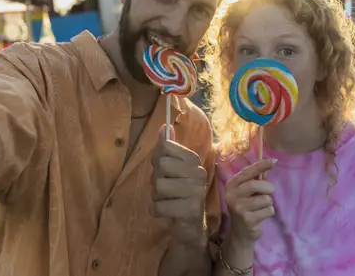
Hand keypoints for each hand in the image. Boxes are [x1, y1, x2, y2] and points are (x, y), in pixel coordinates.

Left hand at [151, 125, 207, 244]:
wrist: (191, 226)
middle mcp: (198, 172)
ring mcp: (196, 191)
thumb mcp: (173, 168)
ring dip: (156, 196)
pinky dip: (156, 210)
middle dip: (156, 179)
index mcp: (194, 160)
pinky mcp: (190, 209)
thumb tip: (163, 126)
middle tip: (166, 189)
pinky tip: (166, 212)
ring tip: (167, 200)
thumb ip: (168, 147)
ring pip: (158, 185)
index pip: (165, 146)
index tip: (166, 171)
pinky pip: (158, 206)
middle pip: (160, 164)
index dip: (158, 160)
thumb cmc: (178, 193)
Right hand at [224, 159, 276, 245]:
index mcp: (231, 185)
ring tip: (261, 207)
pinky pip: (268, 210)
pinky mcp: (248, 219)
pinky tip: (261, 216)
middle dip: (268, 188)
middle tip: (270, 192)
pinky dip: (269, 212)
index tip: (274, 161)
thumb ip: (257, 178)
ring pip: (265, 199)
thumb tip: (271, 163)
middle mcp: (232, 195)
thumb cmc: (246, 207)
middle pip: (255, 185)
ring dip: (268, 203)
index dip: (261, 166)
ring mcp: (239, 208)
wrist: (240, 233)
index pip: (247, 172)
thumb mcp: (248, 192)